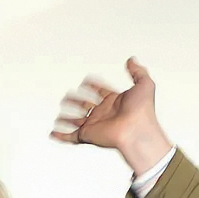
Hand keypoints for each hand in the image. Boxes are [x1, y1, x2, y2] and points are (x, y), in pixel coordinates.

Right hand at [50, 57, 172, 176]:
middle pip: (86, 105)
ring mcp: (95, 124)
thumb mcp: (145, 85)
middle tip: (68, 97)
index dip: (94, 85)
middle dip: (76, 100)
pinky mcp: (88, 134)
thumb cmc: (142, 111)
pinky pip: (71, 136)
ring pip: (76, 120)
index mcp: (115, 102)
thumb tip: (132, 60)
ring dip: (66, 117)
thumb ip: (138, 72)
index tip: (87, 82)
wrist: (137, 130)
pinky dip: (61, 135)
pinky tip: (54, 133)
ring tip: (59, 116)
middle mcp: (104, 113)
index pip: (101, 91)